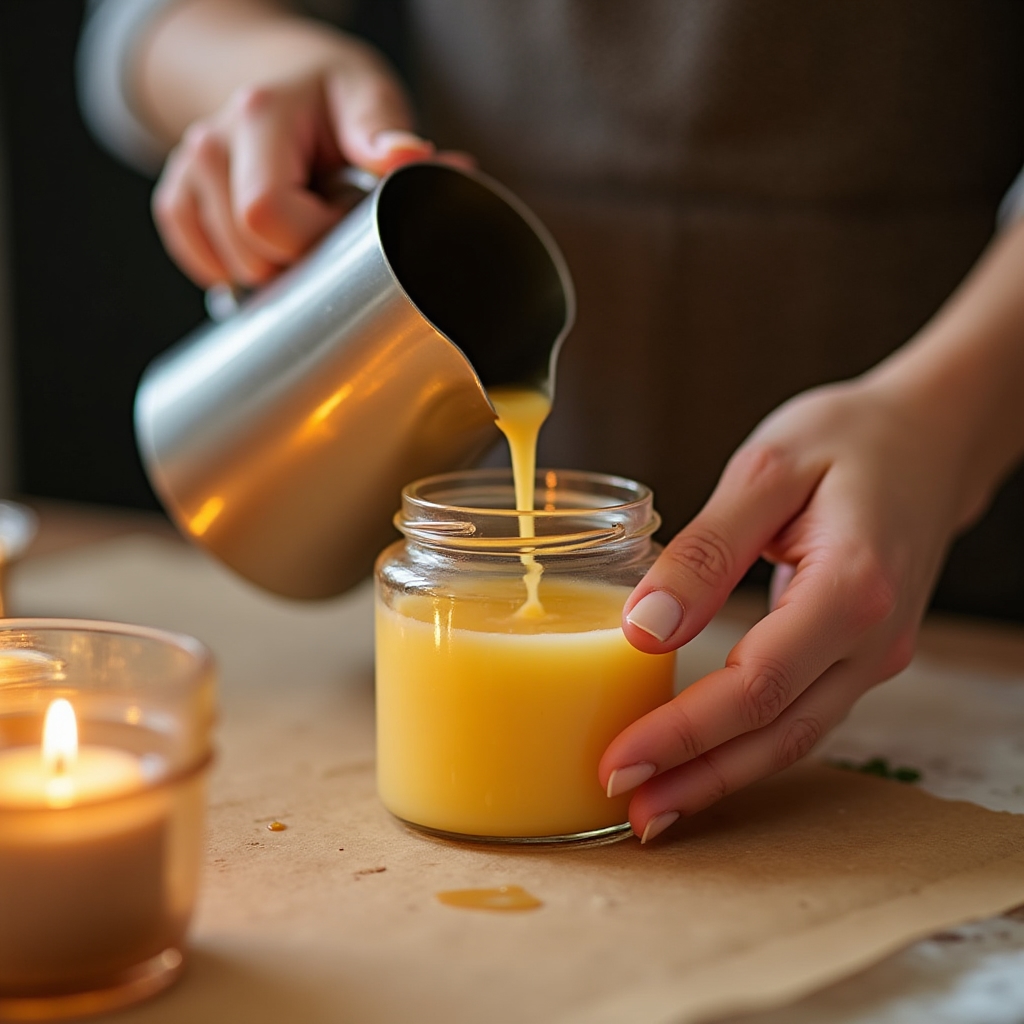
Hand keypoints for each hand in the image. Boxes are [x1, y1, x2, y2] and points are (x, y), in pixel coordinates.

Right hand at [151, 51, 447, 286]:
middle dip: (301, 255)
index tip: (346, 217)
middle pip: (249, 253)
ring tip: (301, 219)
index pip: (267, 215)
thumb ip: (383, 128)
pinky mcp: (178, 197)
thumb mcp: (368, 95)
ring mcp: (190, 171)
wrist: (286, 81)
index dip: (316, 236)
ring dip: (276, 262)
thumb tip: (405, 154)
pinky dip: (241, 268)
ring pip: (231, 267)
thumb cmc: (332, 97)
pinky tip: (269, 240)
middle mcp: (212, 142)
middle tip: (327, 218)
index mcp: (258, 114)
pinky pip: (203, 263)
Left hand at [599, 376, 978, 842]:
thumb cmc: (848, 440)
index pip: (756, 686)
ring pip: (793, 737)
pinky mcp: (861, 653)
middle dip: (697, 778)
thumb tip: (644, 628)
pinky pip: (803, 715)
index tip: (619, 761)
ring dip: (722, 777)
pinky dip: (750, 747)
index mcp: (851, 589)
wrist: (929, 437)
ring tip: (655, 806)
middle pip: (776, 733)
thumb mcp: (766, 472)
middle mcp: (872, 640)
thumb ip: (706, 551)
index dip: (683, 733)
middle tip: (627, 811)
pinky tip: (705, 758)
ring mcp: (874, 655)